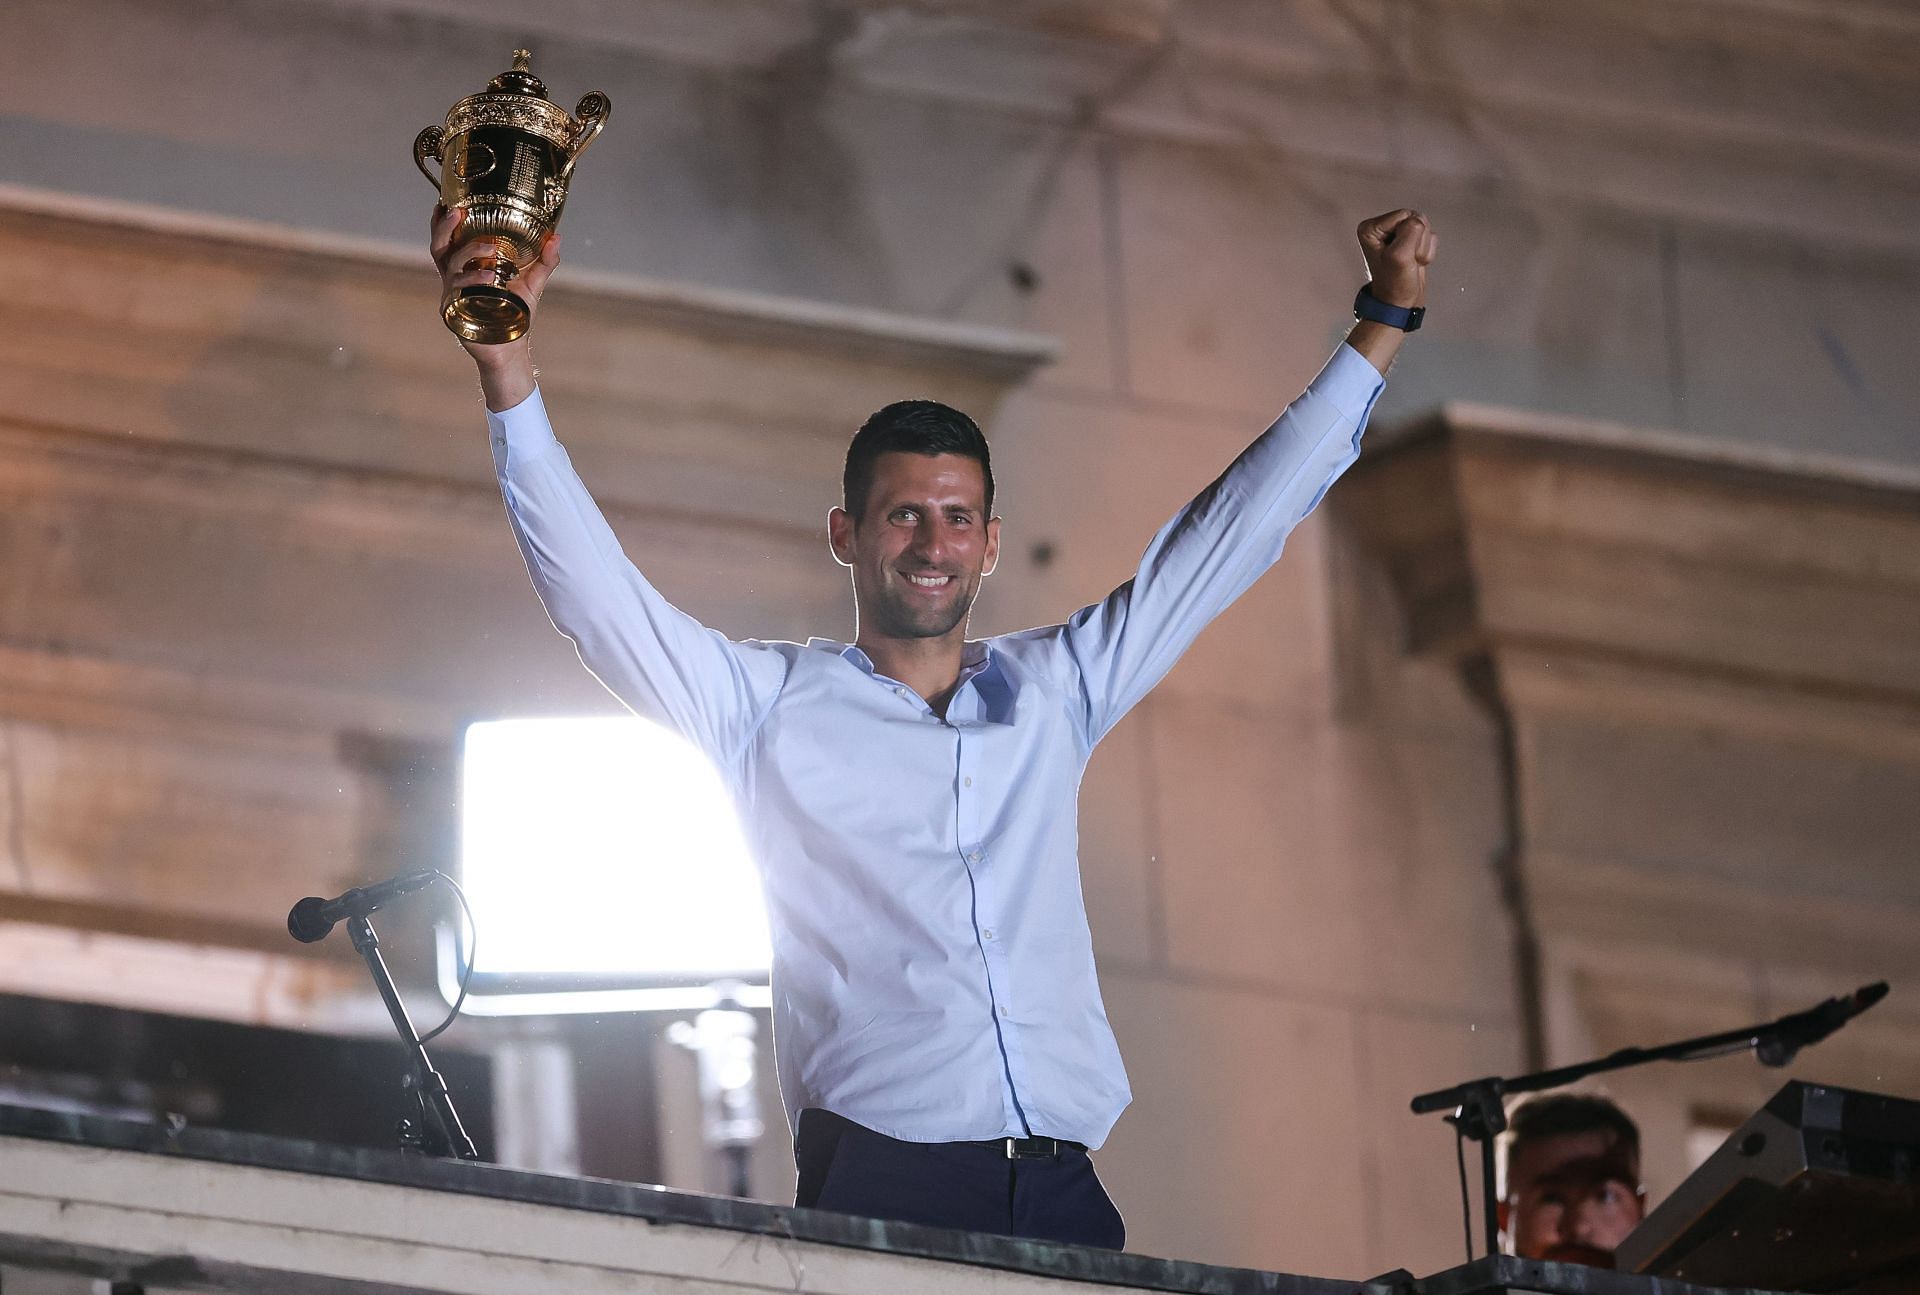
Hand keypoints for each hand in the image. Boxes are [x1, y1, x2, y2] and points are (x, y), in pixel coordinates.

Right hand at [428, 204, 562, 366]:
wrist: (511, 349)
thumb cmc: (515, 316)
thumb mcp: (532, 284)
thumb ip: (543, 261)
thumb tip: (556, 237)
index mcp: (467, 268)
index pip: (450, 241)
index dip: (443, 223)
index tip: (446, 202)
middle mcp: (455, 278)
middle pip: (439, 248)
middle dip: (445, 228)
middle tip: (457, 213)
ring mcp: (453, 295)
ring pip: (450, 265)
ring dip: (468, 252)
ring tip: (490, 248)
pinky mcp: (455, 311)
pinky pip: (458, 291)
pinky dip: (473, 280)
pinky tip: (491, 277)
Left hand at [1356, 209, 1436, 308]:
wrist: (1400, 303)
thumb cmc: (1393, 284)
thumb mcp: (1399, 256)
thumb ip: (1410, 231)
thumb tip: (1418, 222)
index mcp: (1371, 228)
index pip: (1405, 215)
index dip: (1409, 236)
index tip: (1400, 253)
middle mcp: (1382, 228)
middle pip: (1416, 219)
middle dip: (1417, 242)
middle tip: (1407, 259)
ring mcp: (1396, 234)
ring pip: (1424, 228)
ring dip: (1422, 248)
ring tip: (1410, 261)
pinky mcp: (1409, 241)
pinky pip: (1430, 237)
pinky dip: (1427, 251)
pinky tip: (1415, 262)